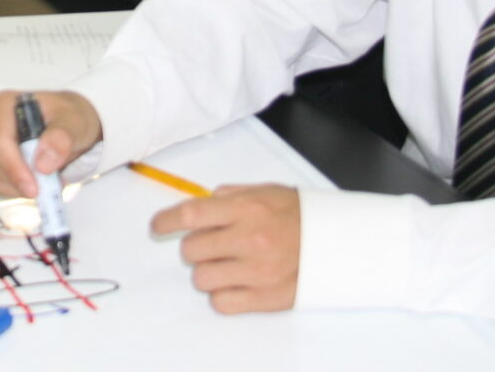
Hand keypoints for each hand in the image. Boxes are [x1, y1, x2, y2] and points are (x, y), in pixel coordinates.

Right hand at [0, 89, 101, 197]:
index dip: (14, 168)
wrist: (67, 125)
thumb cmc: (67, 118)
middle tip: (43, 187)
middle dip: (15, 180)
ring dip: (11, 186)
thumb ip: (61, 138)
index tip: (33, 187)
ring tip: (37, 182)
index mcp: (5, 105)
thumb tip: (43, 161)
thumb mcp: (74, 122)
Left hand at [150, 184, 300, 312]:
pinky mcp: (265, 297)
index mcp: (246, 209)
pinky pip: (221, 302)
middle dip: (194, 246)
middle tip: (210, 243)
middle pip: (191, 249)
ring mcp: (257, 272)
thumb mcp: (265, 192)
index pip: (190, 215)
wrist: (336, 242)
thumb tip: (202, 202)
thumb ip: (230, 195)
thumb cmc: (299, 215)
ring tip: (227, 263)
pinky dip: (222, 294)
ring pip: (202, 278)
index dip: (166, 221)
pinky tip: (235, 282)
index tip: (158, 226)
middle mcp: (249, 239)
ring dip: (207, 270)